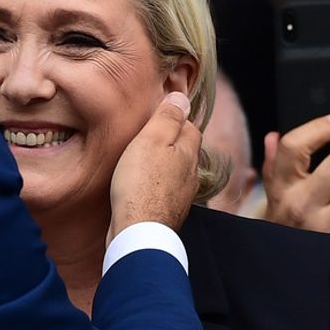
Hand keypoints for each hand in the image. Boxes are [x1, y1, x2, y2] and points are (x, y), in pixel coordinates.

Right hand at [110, 91, 201, 235]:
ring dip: (164, 166)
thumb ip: (167, 118)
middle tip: (148, 138)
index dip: (175, 120)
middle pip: (185, 151)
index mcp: (188, 152)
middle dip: (171, 143)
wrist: (138, 232)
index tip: (157, 118)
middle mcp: (191, 175)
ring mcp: (182, 196)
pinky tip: (143, 188)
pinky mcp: (169, 213)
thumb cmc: (140, 183)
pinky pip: (166, 192)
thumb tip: (182, 97)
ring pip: (177, 173)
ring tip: (144, 162)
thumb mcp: (151, 140)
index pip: (190, 127)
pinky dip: (157, 186)